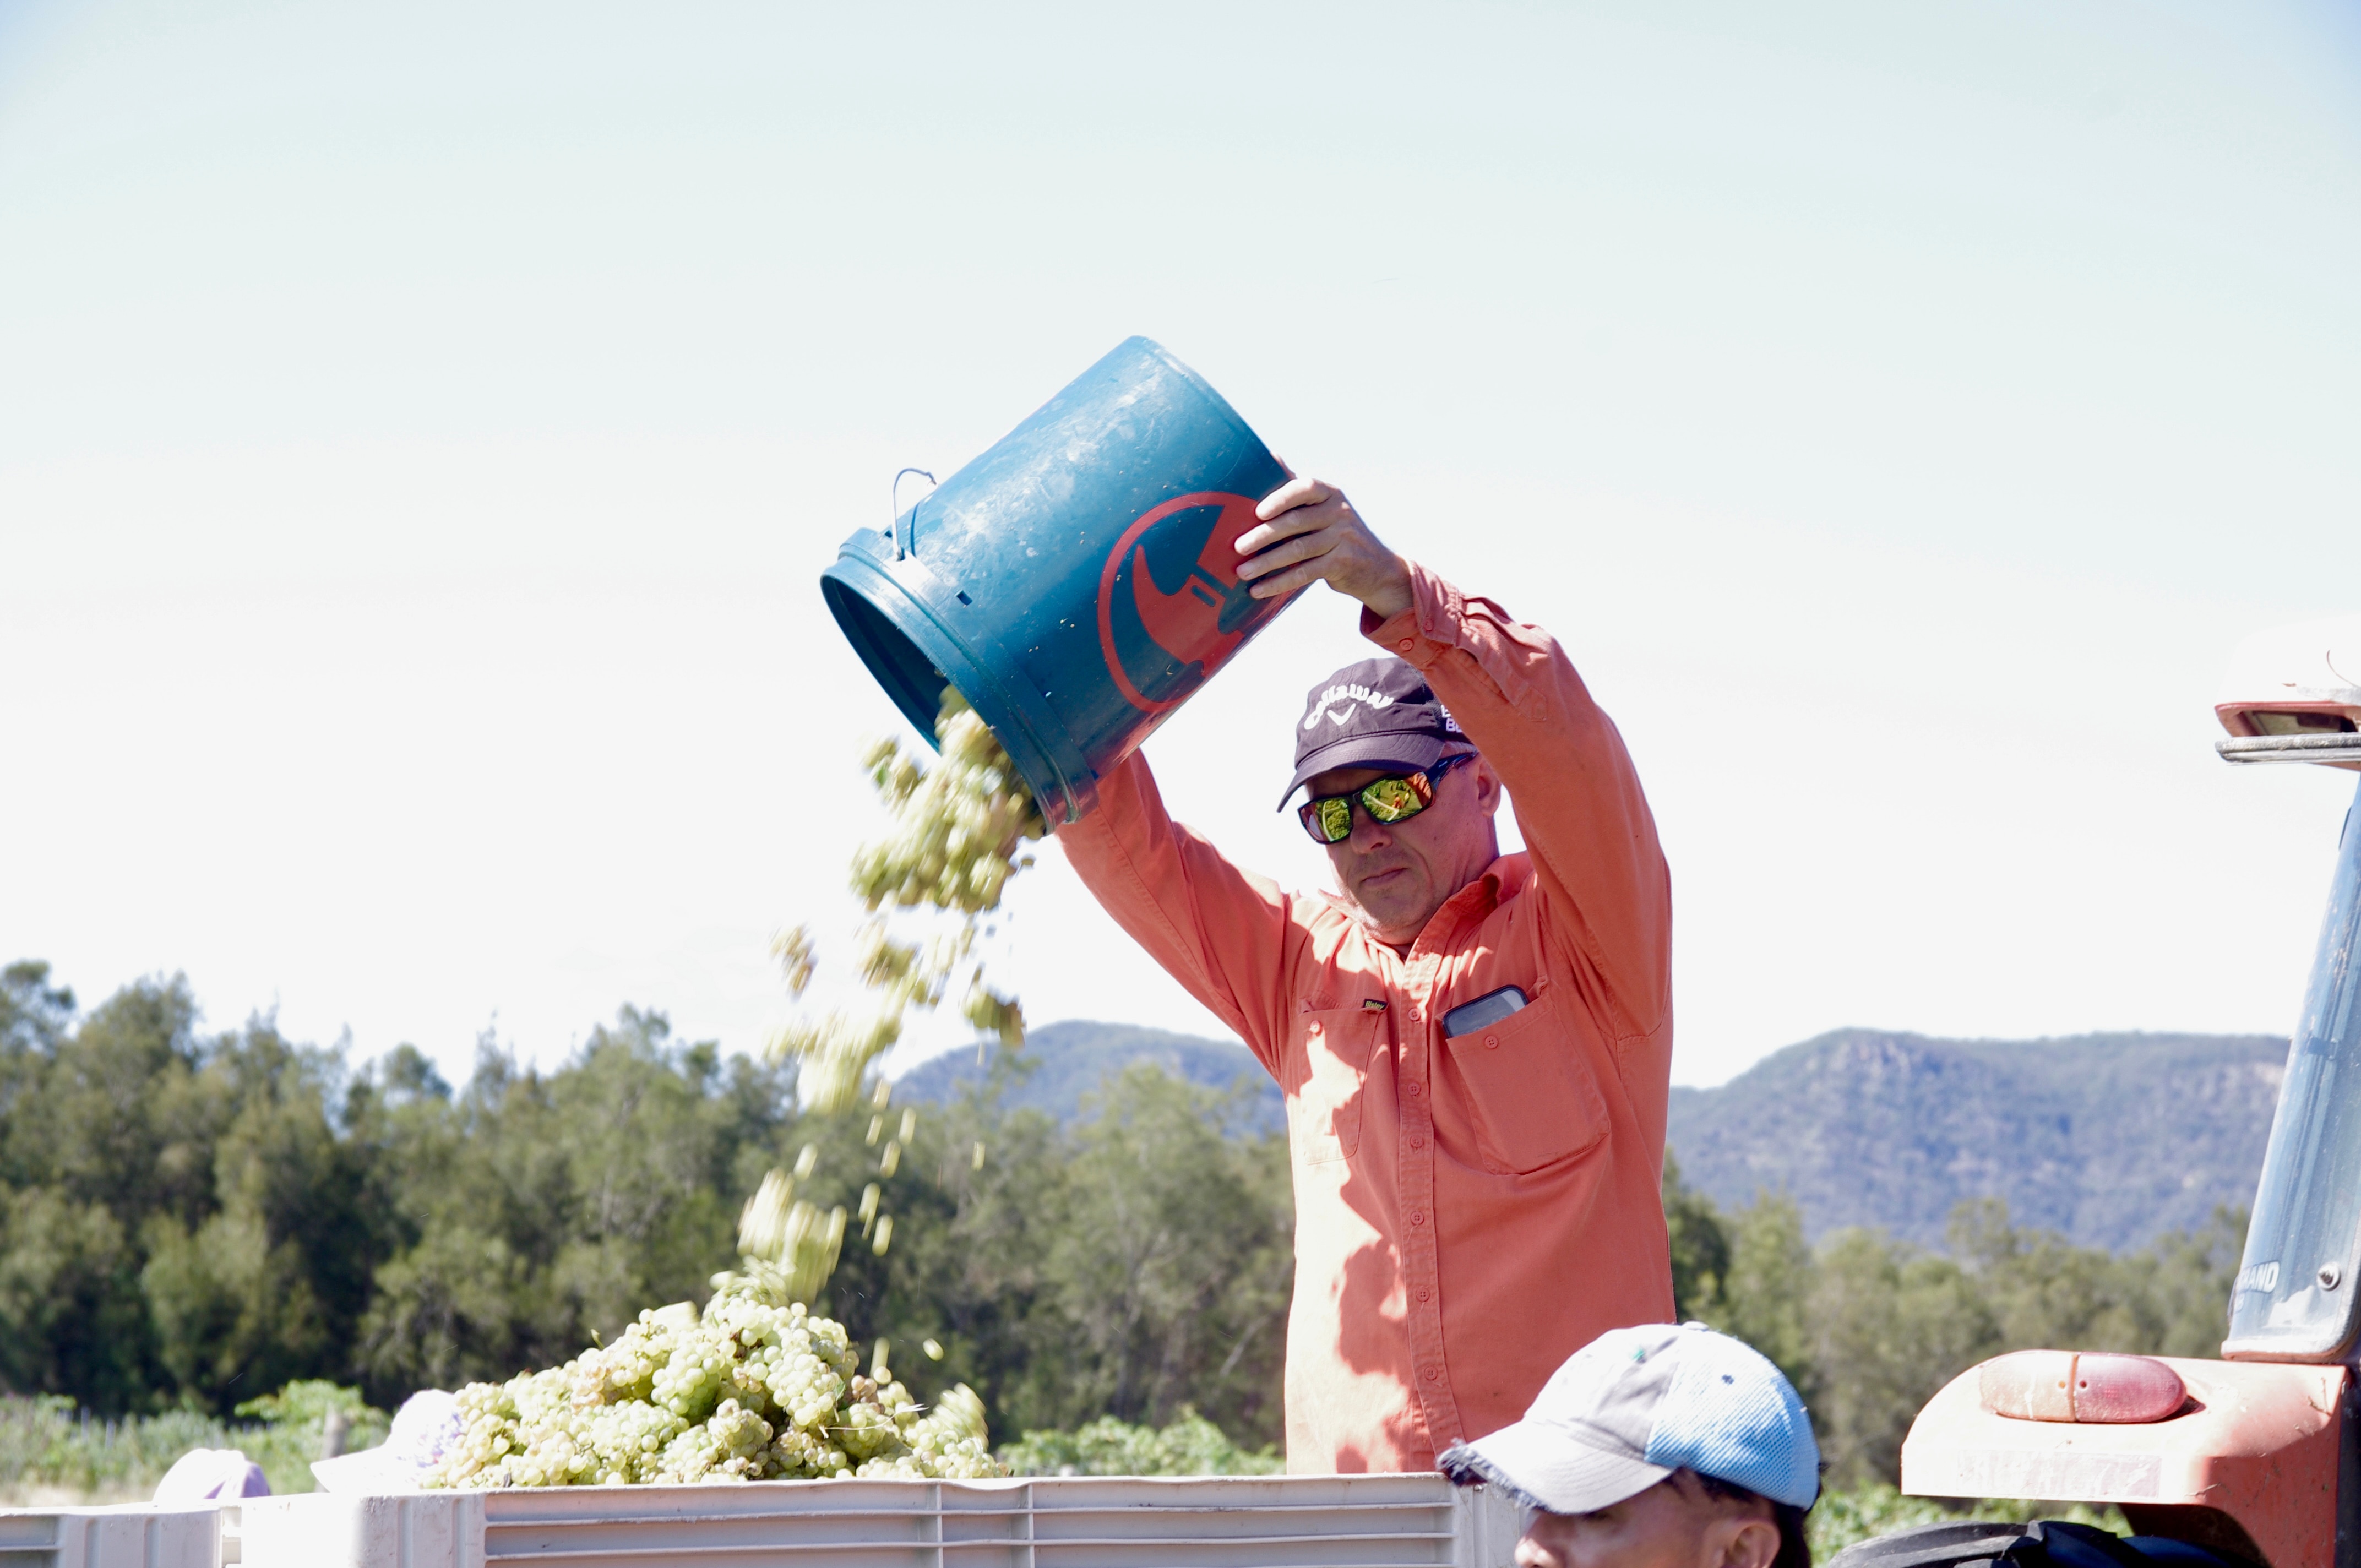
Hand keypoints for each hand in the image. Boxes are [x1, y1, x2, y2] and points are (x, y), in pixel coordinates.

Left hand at [1234, 475, 1414, 618]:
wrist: (1376, 567)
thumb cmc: (1334, 531)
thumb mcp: (1323, 506)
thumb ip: (1296, 488)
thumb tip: (1269, 455)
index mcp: (1329, 493)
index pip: (1305, 488)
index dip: (1281, 498)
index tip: (1258, 512)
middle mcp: (1339, 512)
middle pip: (1296, 522)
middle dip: (1263, 535)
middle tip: (1238, 546)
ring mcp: (1342, 538)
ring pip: (1298, 549)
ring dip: (1266, 562)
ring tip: (1242, 571)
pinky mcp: (1342, 564)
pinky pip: (1305, 573)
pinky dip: (1279, 582)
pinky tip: (1259, 590)